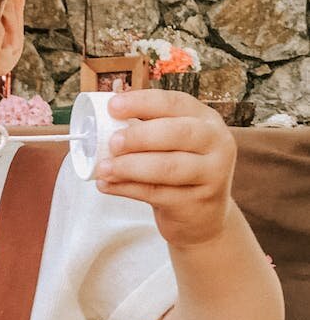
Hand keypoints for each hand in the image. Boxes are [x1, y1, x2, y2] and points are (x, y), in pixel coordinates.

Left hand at [96, 89, 236, 248]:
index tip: (113, 106)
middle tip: (112, 142)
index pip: (175, 103)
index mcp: (206, 120)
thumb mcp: (173, 144)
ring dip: (130, 166)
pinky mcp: (196, 202)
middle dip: (139, 136)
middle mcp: (216, 143)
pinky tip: (107, 185)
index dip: (143, 102)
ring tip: (104, 168)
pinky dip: (127, 188)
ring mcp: (212, 174)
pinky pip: (156, 193)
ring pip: (168, 167)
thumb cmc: (180, 171)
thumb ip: (147, 127)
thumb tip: (105, 113)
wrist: (203, 217)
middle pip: (177, 133)